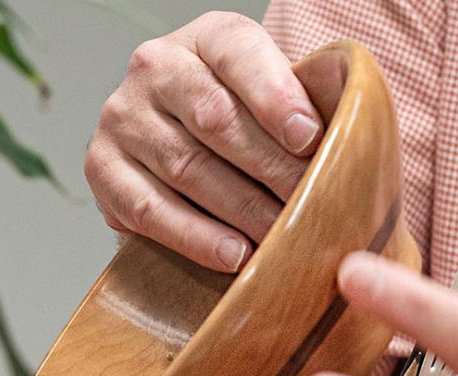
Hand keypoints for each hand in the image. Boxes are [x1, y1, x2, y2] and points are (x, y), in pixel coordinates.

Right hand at [84, 12, 332, 272]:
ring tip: (283, 238)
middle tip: (314, 207)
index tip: (310, 138)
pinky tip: (236, 255)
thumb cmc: (257, 127)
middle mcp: (155, 67)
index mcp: (209, 38)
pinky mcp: (102, 169)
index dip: (276, 95)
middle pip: (215, 118)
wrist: (191, 150)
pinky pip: (150, 209)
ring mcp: (123, 118)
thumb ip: (314, 111)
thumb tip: (355, 151)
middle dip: (272, 168)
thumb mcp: (285, 100)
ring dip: (242, 210)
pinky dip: (197, 237)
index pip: (239, 53)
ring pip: (186, 167)